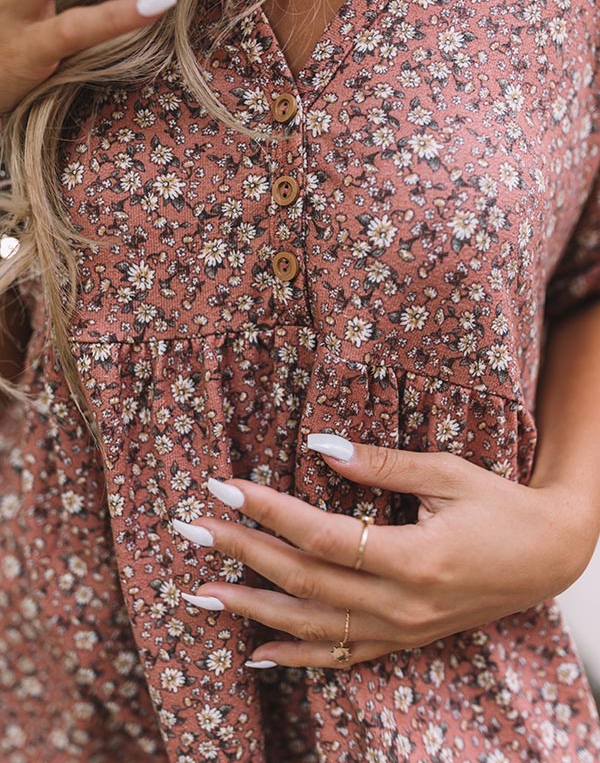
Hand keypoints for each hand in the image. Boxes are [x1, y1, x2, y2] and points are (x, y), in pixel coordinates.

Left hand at [172, 435, 590, 668]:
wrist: (550, 556)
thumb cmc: (501, 506)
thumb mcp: (448, 473)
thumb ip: (381, 464)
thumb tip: (319, 445)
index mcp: (413, 558)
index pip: (320, 535)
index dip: (267, 511)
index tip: (223, 485)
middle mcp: (402, 604)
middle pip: (305, 581)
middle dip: (241, 554)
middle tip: (190, 529)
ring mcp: (402, 629)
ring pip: (313, 627)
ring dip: (252, 610)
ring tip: (200, 593)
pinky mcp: (405, 639)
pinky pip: (343, 657)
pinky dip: (296, 658)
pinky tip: (256, 655)